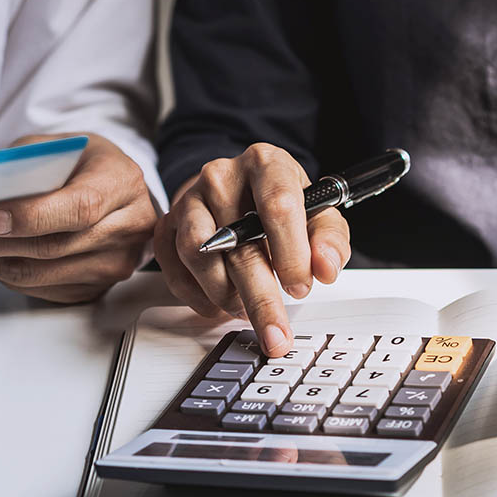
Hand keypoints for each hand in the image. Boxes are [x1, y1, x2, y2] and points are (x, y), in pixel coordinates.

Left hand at [0, 133, 155, 302]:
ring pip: (37, 274)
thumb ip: (25, 164)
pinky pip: (36, 289)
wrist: (118, 193)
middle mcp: (126, 229)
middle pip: (50, 247)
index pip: (79, 207)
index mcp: (121, 183)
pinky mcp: (93, 289)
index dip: (31, 216)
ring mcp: (113, 266)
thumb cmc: (84, 165)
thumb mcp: (61, 146)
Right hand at [153, 144, 350, 356]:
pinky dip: (199, 297)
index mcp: (265, 164)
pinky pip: (175, 270)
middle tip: (275, 333)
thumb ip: (329, 240)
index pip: (278, 206)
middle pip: (237, 243)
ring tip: (246, 309)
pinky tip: (220, 303)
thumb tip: (325, 268)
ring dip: (225, 296)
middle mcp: (221, 176)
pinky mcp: (167, 225)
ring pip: (199, 257)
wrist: (238, 190)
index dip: (291, 254)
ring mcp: (189, 200)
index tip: (300, 287)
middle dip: (260, 298)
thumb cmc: (279, 203)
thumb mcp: (318, 213)